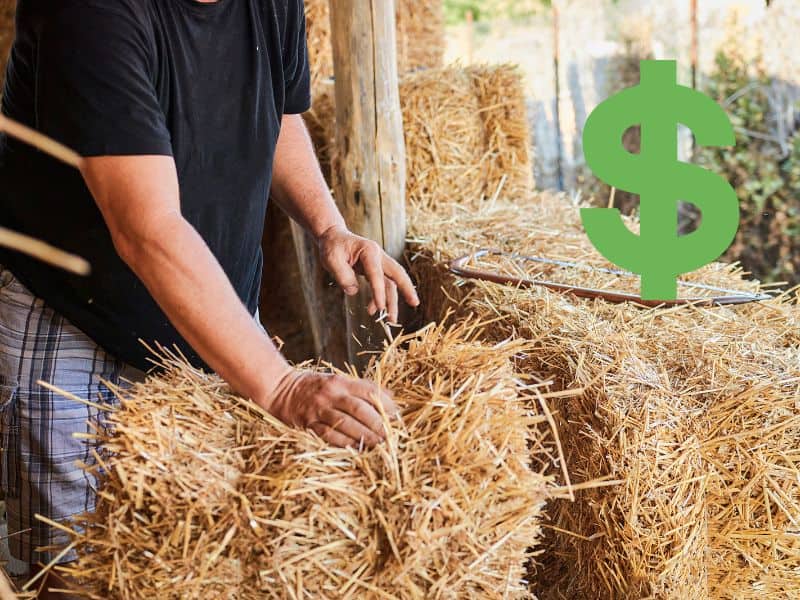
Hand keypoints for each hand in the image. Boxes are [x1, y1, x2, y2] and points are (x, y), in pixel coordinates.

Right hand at [261, 369, 398, 447]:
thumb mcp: (338, 380)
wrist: (280, 389)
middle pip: (359, 409)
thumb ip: (361, 387)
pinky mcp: (308, 423)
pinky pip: (329, 435)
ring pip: (346, 424)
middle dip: (377, 423)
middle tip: (389, 435)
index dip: (385, 403)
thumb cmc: (315, 386)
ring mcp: (319, 409)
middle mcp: (331, 394)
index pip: (368, 390)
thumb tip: (390, 397)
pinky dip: (344, 443)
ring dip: (364, 436)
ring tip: (377, 443)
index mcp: (340, 381)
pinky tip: (356, 448)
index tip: (396, 414)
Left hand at [317, 225, 419, 323]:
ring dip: (393, 301)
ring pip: (391, 282)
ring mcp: (379, 262)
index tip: (380, 308)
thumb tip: (354, 292)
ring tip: (392, 320)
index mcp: (369, 251)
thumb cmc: (332, 246)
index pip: (376, 274)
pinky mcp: (375, 269)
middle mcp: (378, 256)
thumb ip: (342, 276)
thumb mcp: (331, 259)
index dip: (378, 292)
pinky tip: (374, 310)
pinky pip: (383, 285)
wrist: (333, 237)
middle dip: (407, 289)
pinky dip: (381, 298)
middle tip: (415, 303)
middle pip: (397, 273)